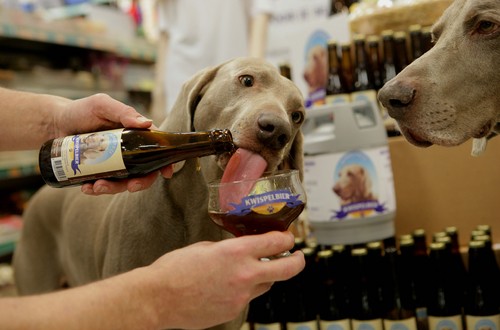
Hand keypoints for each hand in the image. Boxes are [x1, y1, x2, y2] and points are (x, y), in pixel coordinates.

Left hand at [54, 93, 172, 194]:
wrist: (54, 124)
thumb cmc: (80, 110)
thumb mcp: (102, 105)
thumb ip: (123, 111)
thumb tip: (146, 123)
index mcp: (135, 134)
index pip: (155, 148)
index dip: (164, 161)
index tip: (166, 173)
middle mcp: (128, 151)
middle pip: (144, 171)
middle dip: (140, 183)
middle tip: (130, 186)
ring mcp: (114, 163)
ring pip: (123, 181)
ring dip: (114, 188)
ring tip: (96, 186)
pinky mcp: (99, 172)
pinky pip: (104, 185)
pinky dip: (97, 189)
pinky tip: (86, 187)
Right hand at [146, 231, 304, 328]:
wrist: (157, 299)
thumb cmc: (174, 269)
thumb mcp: (205, 247)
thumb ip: (229, 248)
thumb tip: (242, 250)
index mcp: (236, 252)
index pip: (276, 242)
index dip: (286, 238)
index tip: (287, 237)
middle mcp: (244, 275)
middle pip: (288, 269)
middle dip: (298, 260)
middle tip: (298, 256)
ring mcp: (241, 297)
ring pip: (267, 285)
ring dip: (266, 276)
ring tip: (253, 270)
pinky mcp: (233, 312)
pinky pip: (248, 298)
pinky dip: (245, 290)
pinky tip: (228, 286)